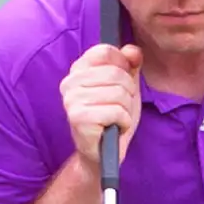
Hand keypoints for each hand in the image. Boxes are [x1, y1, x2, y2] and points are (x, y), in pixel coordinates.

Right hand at [59, 43, 142, 170]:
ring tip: (116, 119)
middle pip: (116, 73)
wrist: (103, 154)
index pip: (105, 51)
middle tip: (120, 108)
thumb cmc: (112, 118)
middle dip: (128, 93)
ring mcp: (72, 100)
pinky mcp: (78, 118)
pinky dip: (123, 122)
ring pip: (119, 93)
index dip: (122, 65)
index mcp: (78, 70)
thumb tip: (133, 50)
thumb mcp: (126, 86)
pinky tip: (115, 128)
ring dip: (126, 110)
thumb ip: (130, 64)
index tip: (122, 83)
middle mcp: (69, 83)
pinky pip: (116, 112)